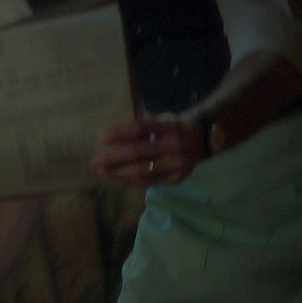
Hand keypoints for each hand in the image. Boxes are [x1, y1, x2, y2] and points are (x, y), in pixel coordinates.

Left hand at [90, 115, 207, 185]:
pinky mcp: (176, 179)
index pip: (140, 129)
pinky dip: (130, 180)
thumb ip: (143, 126)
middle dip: (112, 157)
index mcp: (171, 127)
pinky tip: (116, 177)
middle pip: (137, 152)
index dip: (118, 133)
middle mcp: (175, 146)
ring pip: (141, 171)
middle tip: (94, 160)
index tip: (99, 137)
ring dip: (117, 173)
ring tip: (101, 171)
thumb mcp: (165, 120)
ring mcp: (177, 164)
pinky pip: (148, 182)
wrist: (207, 142)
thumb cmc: (177, 129)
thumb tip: (111, 133)